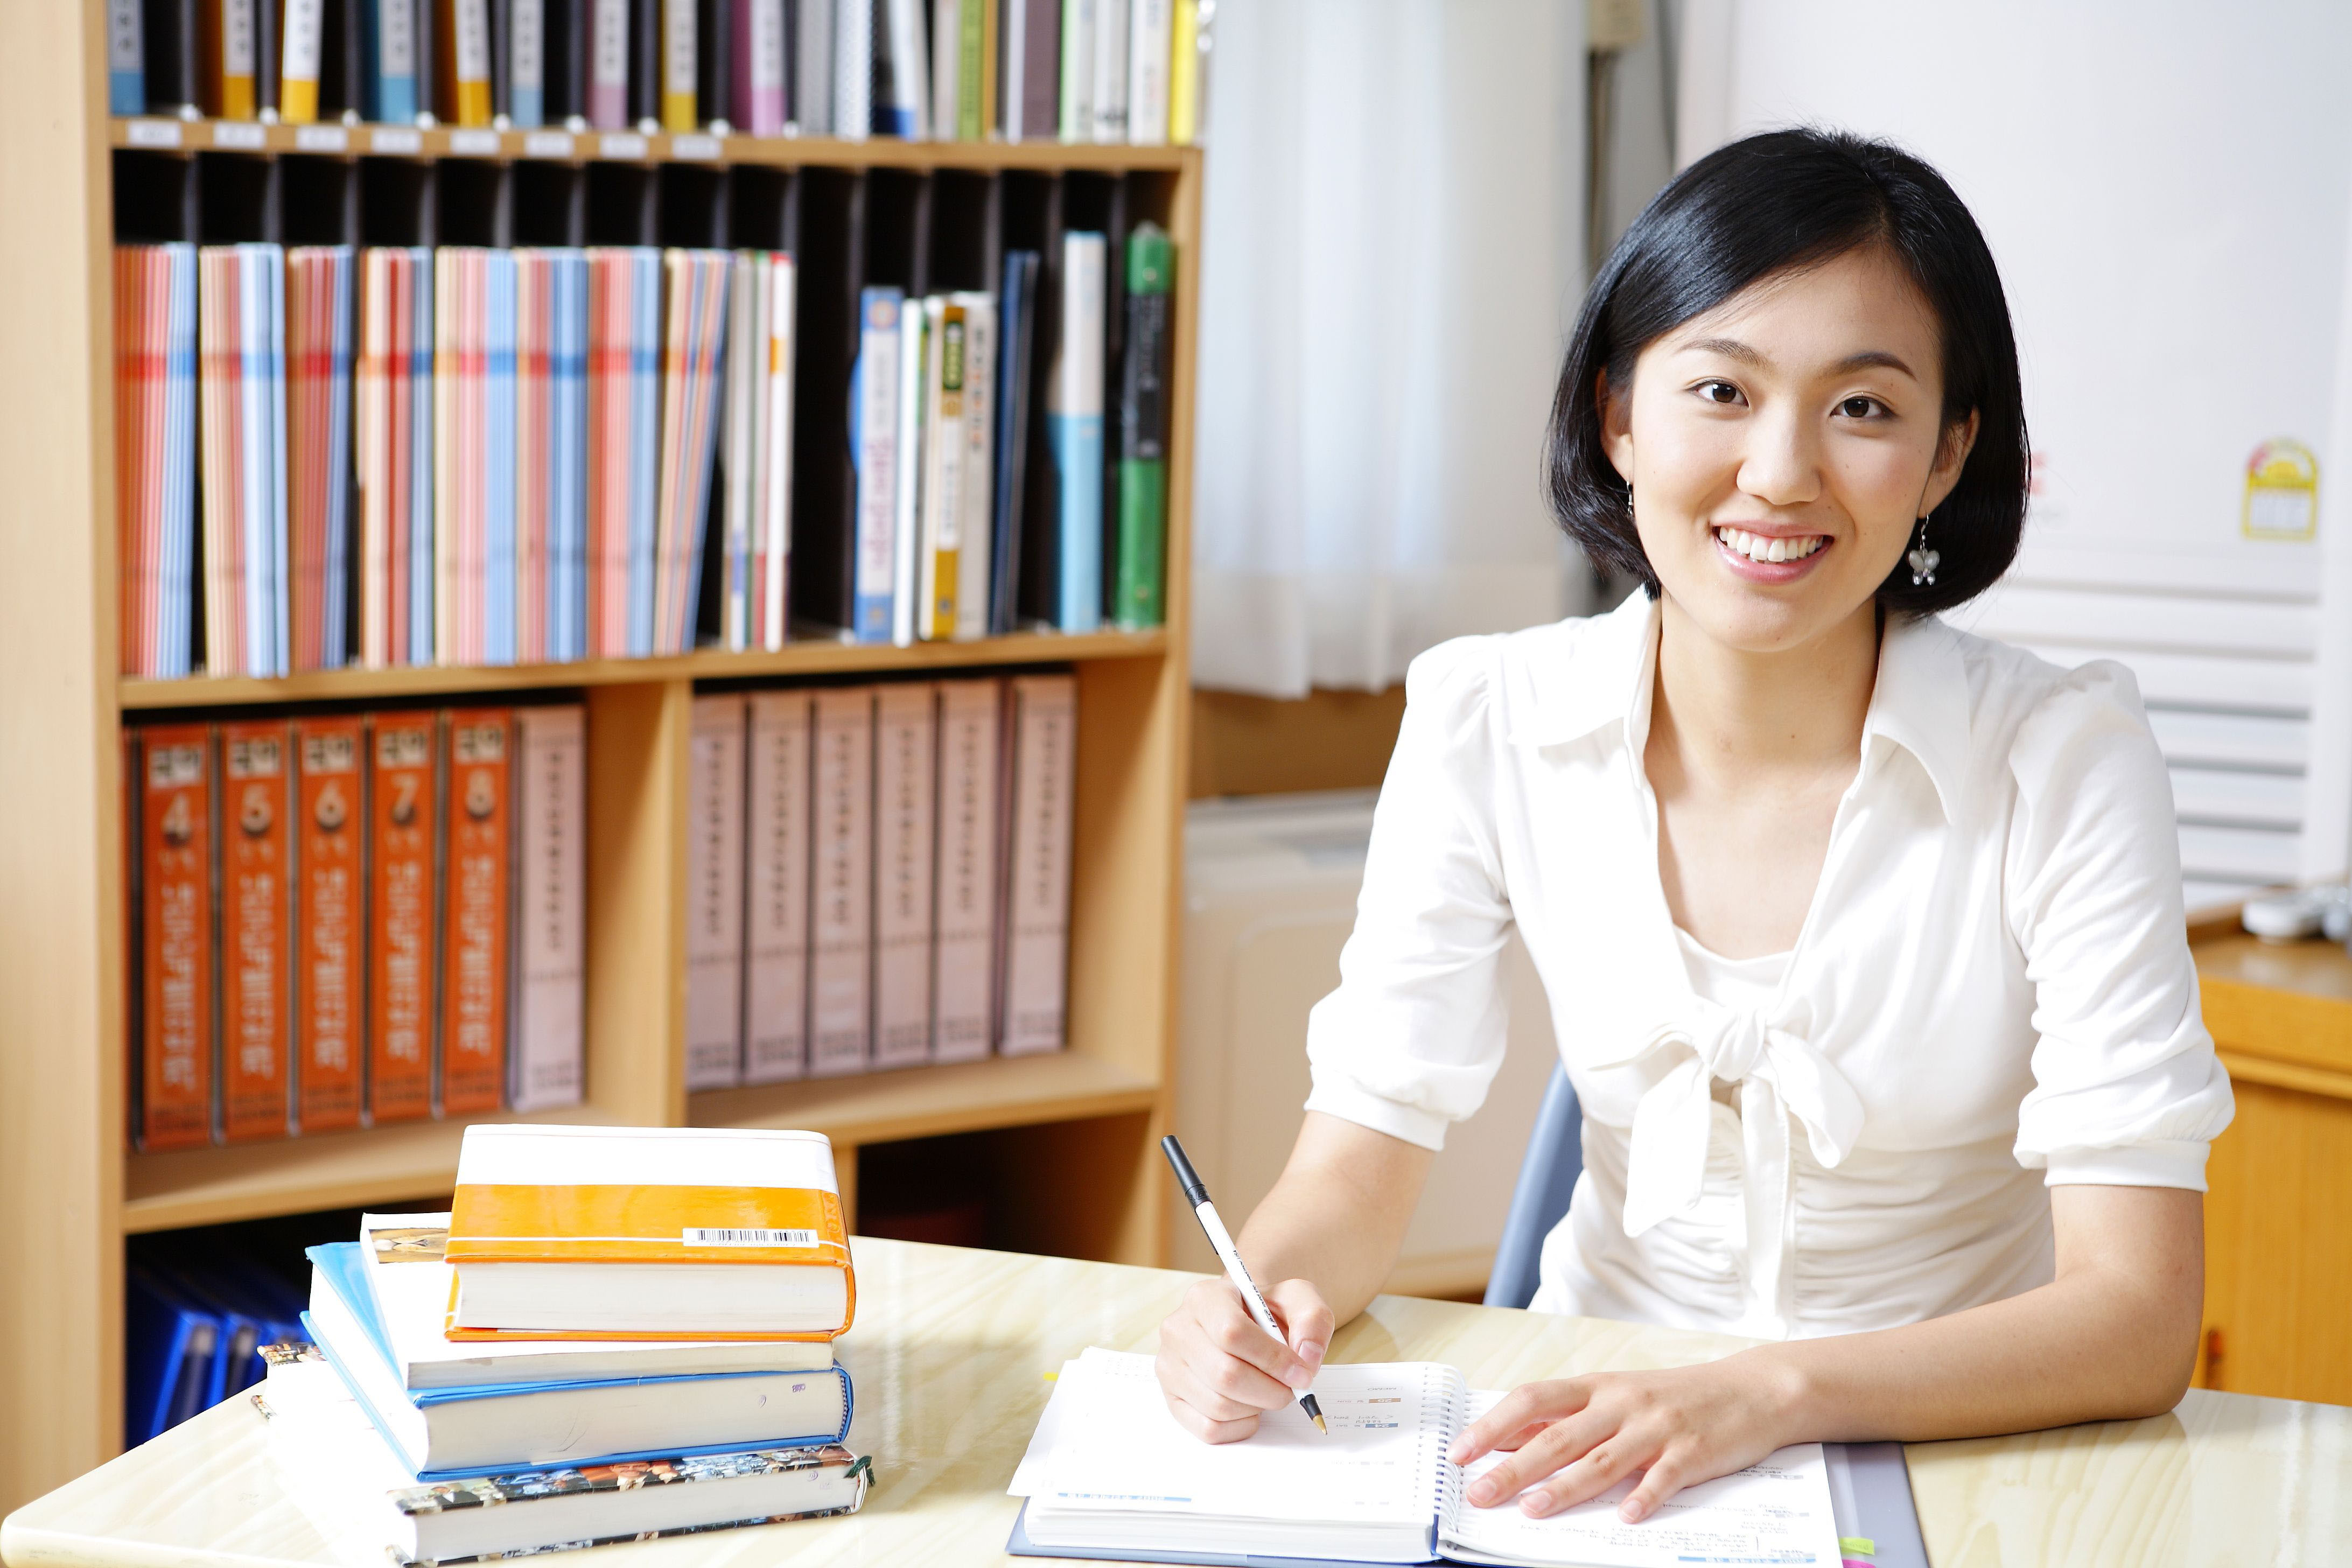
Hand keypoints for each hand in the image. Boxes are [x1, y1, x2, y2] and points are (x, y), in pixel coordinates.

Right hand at [1155, 1275, 1333, 1442]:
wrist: (1243, 1325)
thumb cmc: (1267, 1314)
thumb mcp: (1297, 1300)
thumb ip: (1312, 1319)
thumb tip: (1307, 1357)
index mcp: (1204, 1297)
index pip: (1232, 1333)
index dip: (1273, 1359)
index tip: (1301, 1372)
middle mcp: (1178, 1330)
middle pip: (1225, 1375)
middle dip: (1270, 1390)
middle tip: (1290, 1388)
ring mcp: (1170, 1367)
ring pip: (1218, 1406)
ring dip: (1257, 1407)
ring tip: (1267, 1390)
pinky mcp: (1172, 1399)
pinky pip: (1209, 1429)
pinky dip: (1240, 1426)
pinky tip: (1250, 1406)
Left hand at [1446, 1353, 1802, 1522]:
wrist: (1750, 1389)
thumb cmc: (1673, 1397)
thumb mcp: (1615, 1397)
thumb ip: (1565, 1418)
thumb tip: (1507, 1439)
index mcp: (1596, 1387)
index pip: (1532, 1401)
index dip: (1493, 1426)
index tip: (1460, 1452)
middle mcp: (1621, 1403)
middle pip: (1558, 1436)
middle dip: (1514, 1467)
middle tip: (1480, 1492)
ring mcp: (1657, 1426)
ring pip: (1603, 1459)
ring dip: (1566, 1486)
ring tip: (1533, 1509)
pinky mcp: (1692, 1451)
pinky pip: (1664, 1477)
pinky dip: (1645, 1496)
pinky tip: (1626, 1517)